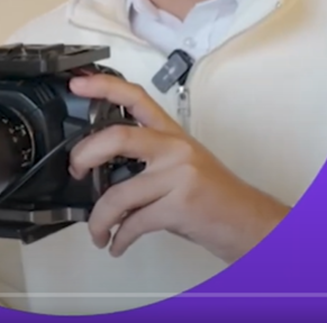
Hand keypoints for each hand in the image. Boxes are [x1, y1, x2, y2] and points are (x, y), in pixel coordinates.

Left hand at [68, 74, 289, 262]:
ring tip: (97, 231)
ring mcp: (179, 175)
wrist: (250, 222)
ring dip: (99, 218)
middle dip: (86, 154)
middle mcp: (175, 148)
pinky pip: (134, 222)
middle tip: (76, 169)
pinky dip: (119, 238)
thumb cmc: (214, 196)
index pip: (136, 97)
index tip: (78, 83)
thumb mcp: (182, 165)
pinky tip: (117, 243)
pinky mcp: (181, 205)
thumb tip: (101, 170)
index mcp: (173, 134)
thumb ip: (147, 159)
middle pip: (118, 137)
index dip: (104, 87)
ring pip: (119, 193)